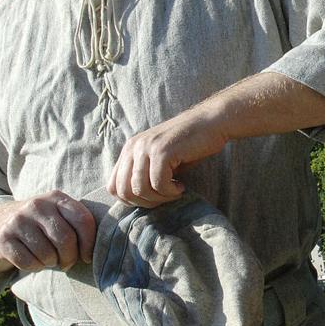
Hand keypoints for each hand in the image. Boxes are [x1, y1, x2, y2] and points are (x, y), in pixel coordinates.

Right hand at [0, 190, 95, 273]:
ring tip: (47, 258)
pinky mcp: (3, 238)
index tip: (86, 257)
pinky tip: (31, 260)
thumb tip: (101, 247)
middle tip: (66, 263)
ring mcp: (18, 220)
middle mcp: (37, 205)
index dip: (89, 243)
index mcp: (56, 197)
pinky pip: (28, 262)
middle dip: (69, 258)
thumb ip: (76, 223)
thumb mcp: (56, 215)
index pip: (83, 220)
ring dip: (50, 263)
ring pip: (47, 254)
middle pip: (65, 239)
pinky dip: (34, 267)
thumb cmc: (37, 225)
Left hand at [109, 104, 229, 207]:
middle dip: (145, 202)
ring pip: (140, 189)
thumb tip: (134, 200)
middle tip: (165, 197)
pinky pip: (159, 184)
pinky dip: (171, 192)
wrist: (211, 123)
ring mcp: (146, 148)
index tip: (152, 199)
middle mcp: (133, 147)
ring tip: (175, 191)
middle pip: (124, 191)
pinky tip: (181, 186)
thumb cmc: (189, 145)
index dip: (130, 201)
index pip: (113, 186)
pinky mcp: (162, 151)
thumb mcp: (160, 159)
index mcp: (129, 149)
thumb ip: (144, 174)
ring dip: (160, 198)